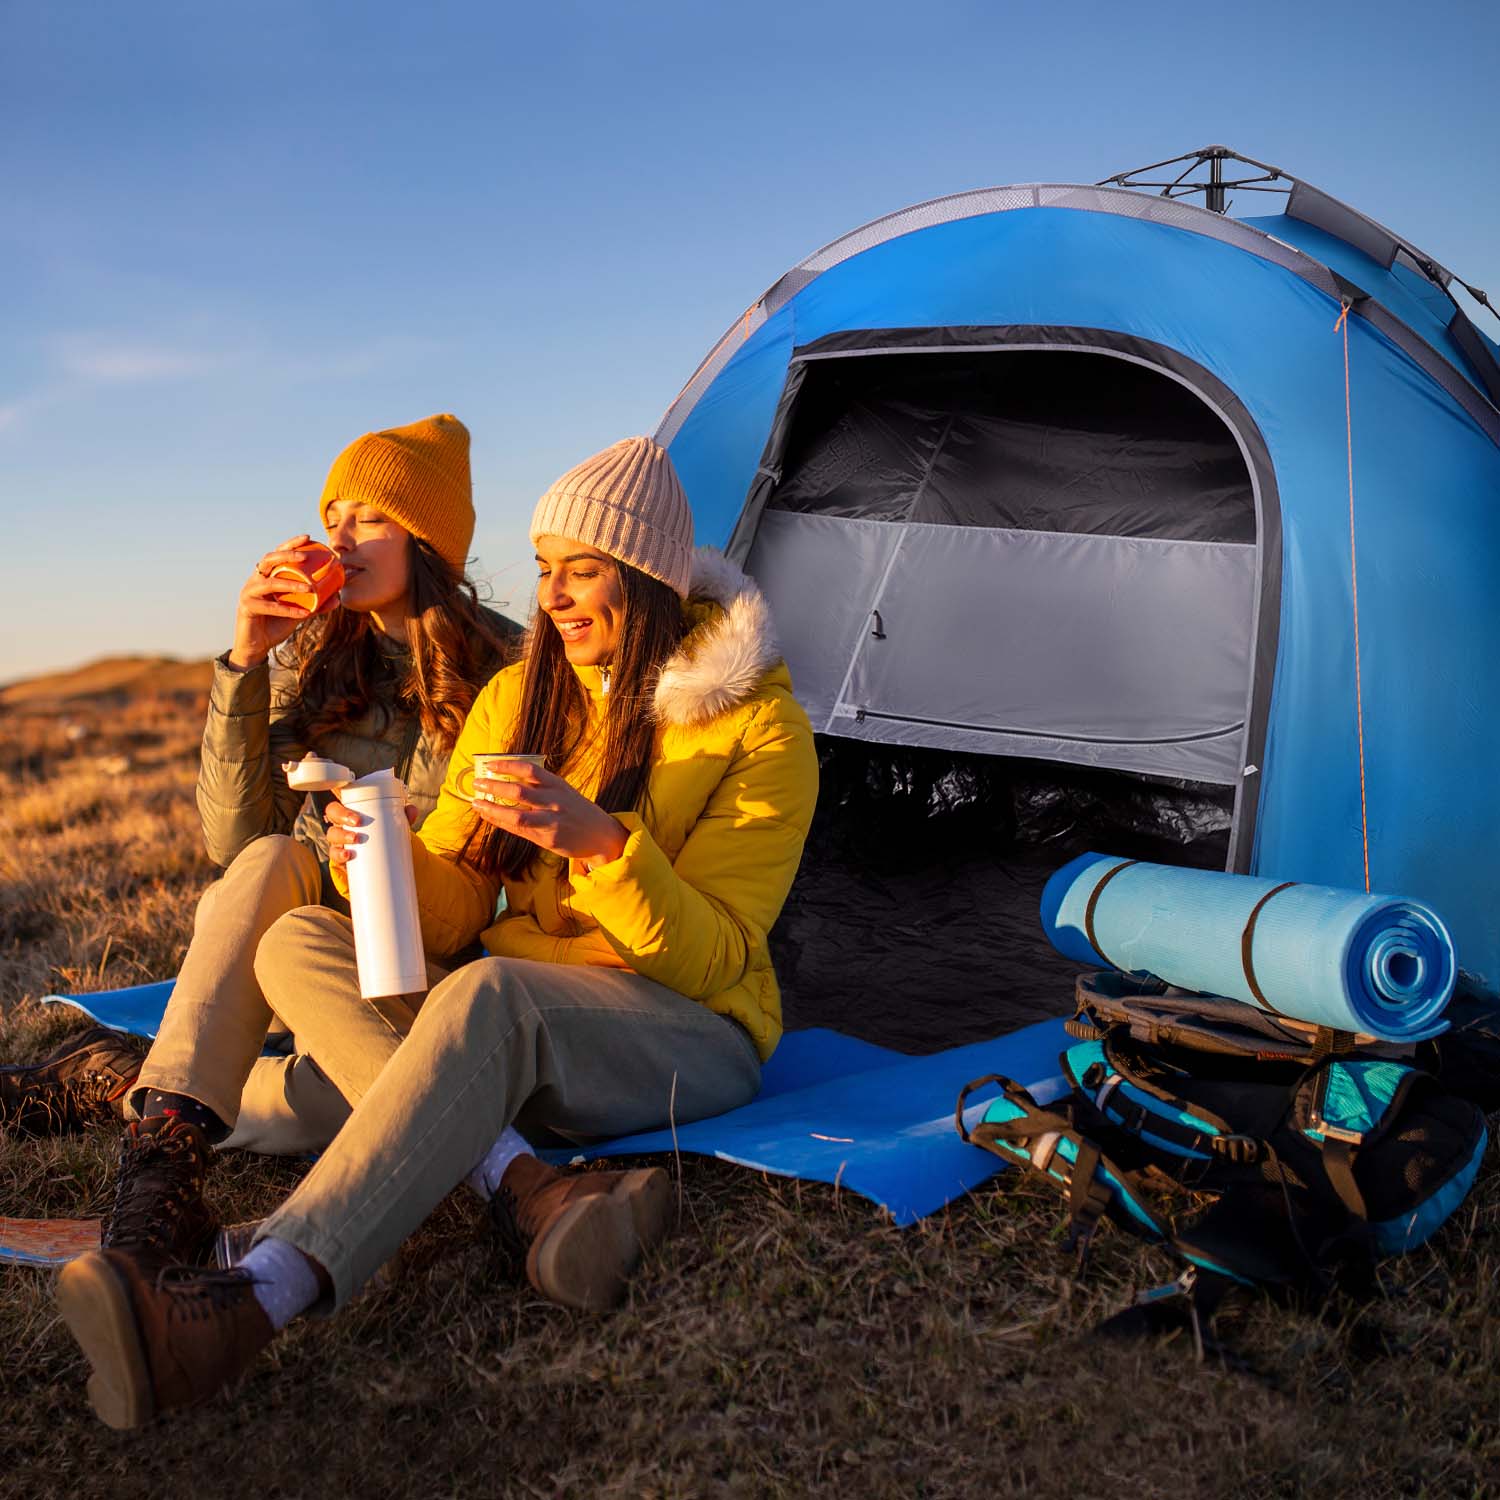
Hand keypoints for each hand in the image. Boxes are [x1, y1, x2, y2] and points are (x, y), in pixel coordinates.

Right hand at [228, 535, 339, 669]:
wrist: (257, 645)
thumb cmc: (277, 623)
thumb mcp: (299, 612)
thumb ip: (316, 604)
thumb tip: (338, 597)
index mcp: (266, 575)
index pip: (277, 554)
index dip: (290, 544)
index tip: (308, 537)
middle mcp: (255, 579)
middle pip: (269, 560)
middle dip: (287, 554)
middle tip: (305, 556)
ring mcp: (248, 592)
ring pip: (269, 582)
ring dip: (290, 584)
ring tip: (309, 588)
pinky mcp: (246, 607)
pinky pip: (269, 607)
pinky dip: (288, 610)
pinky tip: (304, 614)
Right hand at [324, 794, 418, 867]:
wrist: (384, 863)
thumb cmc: (385, 837)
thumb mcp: (395, 825)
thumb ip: (404, 816)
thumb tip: (411, 810)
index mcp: (353, 811)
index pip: (341, 797)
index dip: (338, 792)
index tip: (347, 796)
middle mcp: (343, 823)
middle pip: (333, 813)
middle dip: (342, 815)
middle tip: (357, 822)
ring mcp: (340, 840)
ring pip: (332, 833)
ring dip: (341, 834)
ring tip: (354, 838)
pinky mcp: (341, 857)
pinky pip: (334, 854)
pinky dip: (339, 855)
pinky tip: (347, 855)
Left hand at [469, 759, 627, 868]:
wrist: (601, 835)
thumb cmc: (576, 810)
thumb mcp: (563, 791)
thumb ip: (539, 787)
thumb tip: (507, 778)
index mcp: (557, 784)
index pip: (529, 770)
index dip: (507, 766)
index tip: (489, 764)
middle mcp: (555, 801)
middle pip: (519, 791)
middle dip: (494, 786)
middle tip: (476, 783)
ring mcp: (552, 821)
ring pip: (516, 815)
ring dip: (493, 808)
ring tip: (476, 803)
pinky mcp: (548, 839)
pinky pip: (519, 830)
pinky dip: (501, 822)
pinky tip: (488, 817)